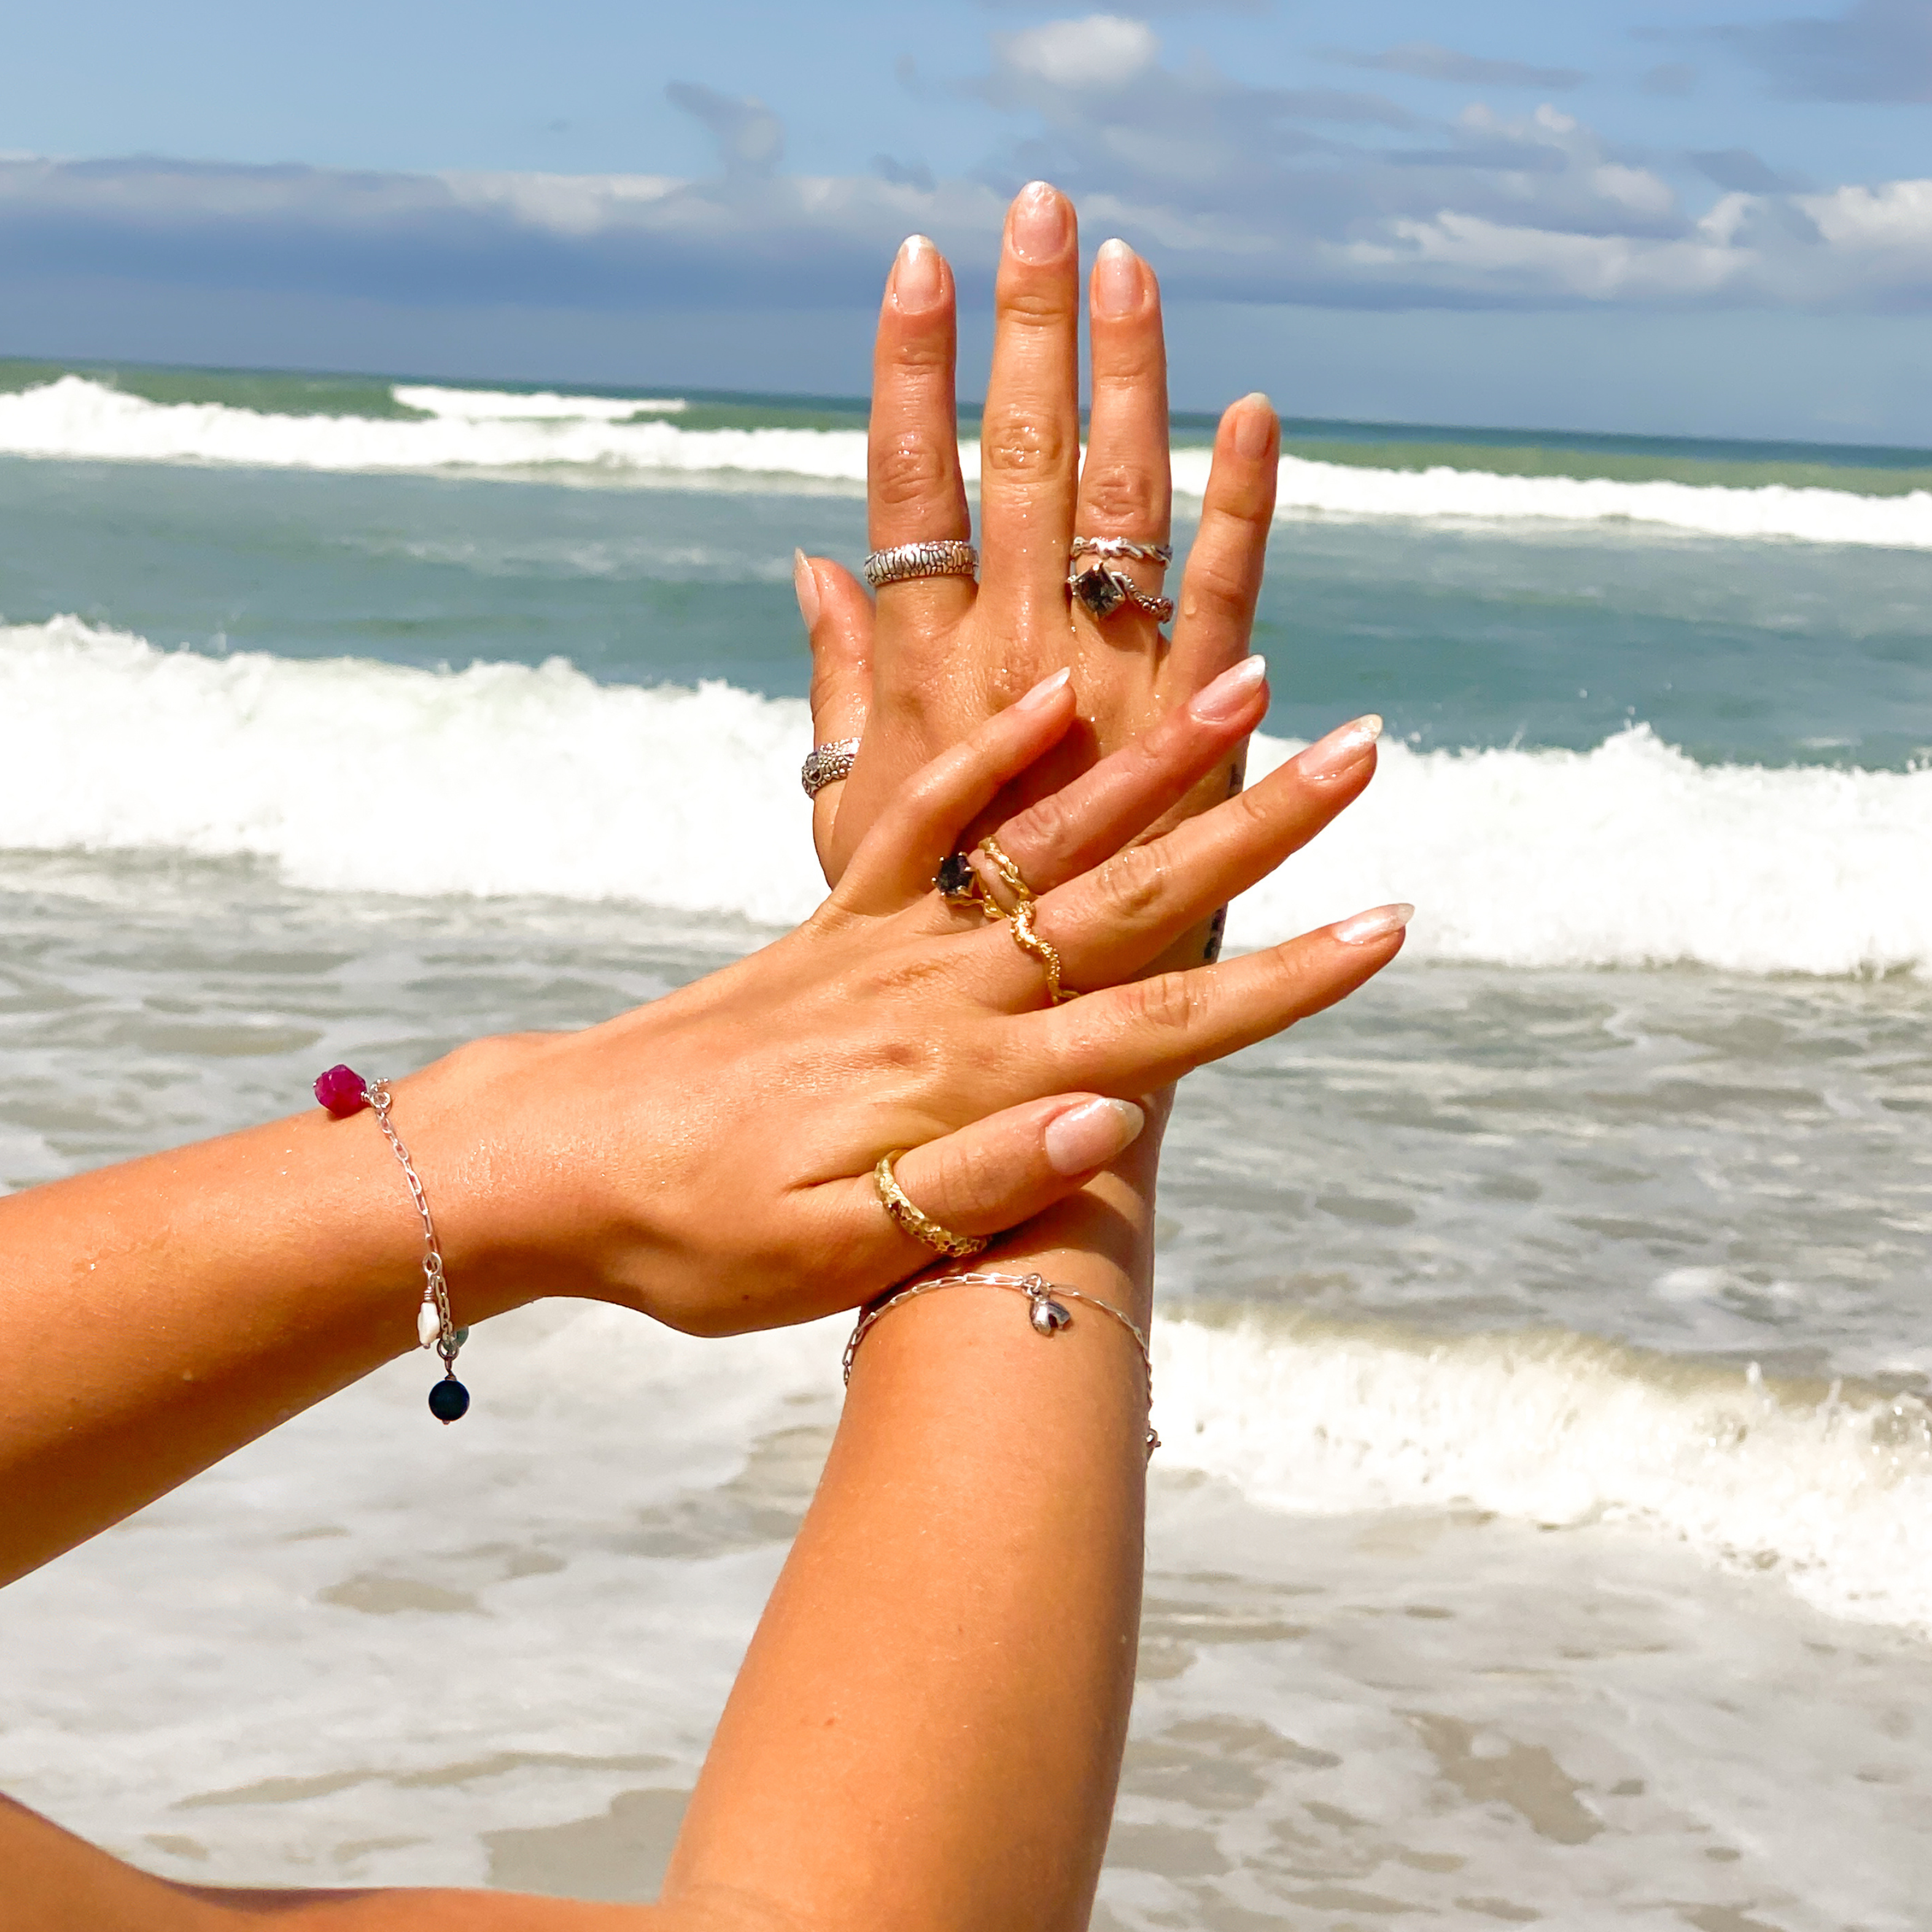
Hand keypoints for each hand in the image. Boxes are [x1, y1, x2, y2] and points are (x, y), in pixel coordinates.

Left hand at [410, 668, 1394, 1336]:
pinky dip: (985, 753)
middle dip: (1253, 827)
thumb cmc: (689, 1236)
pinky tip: (1050, 693)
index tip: (1386, 925)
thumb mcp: (829, 1253)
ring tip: (1241, 678)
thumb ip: (975, 1186)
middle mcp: (941, 991)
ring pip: (1044, 835)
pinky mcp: (830, 923)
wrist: (546, 1162)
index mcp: (961, 1080)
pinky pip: (915, 817)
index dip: (1281, 982)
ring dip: (1149, 761)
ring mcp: (885, 944)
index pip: (1158, 1026)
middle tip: (1361, 749)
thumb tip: (1112, 1118)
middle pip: (1127, 898)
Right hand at [796, 182, 1286, 968]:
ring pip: (1119, 508)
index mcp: (923, 684)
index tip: (917, 265)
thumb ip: (843, 688)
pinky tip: (1256, 412)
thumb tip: (817, 562)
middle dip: (1028, 332)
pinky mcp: (1196, 743)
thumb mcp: (849, 825)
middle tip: (1042, 204)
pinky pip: (1222, 602)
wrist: (1013, 1067)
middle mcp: (1011, 671)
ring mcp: (1109, 699)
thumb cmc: (917, 953)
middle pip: (1019, 467)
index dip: (910, 373)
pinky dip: (1240, 507)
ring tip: (1132, 261)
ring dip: (1129, 379)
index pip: (907, 494)